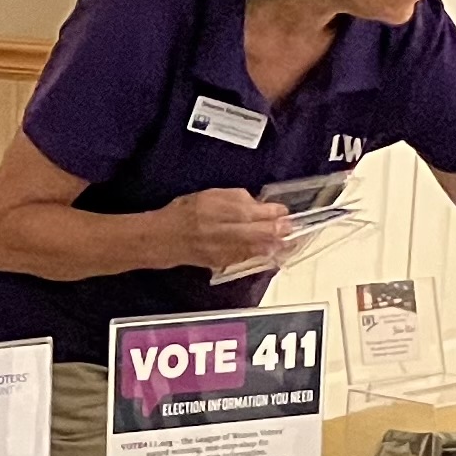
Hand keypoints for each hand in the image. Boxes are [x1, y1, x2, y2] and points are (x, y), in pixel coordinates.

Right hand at [159, 186, 290, 273]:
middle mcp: (218, 228)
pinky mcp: (219, 260)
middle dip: (276, 229)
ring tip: (287, 242)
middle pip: (254, 230)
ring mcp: (219, 247)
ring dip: (273, 244)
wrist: (164, 238)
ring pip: (252, 246)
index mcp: (215, 207)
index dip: (270, 211)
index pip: (249, 209)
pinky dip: (259, 254)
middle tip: (291, 227)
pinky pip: (243, 257)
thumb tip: (257, 204)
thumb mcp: (209, 196)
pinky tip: (270, 252)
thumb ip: (234, 198)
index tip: (283, 210)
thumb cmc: (185, 212)